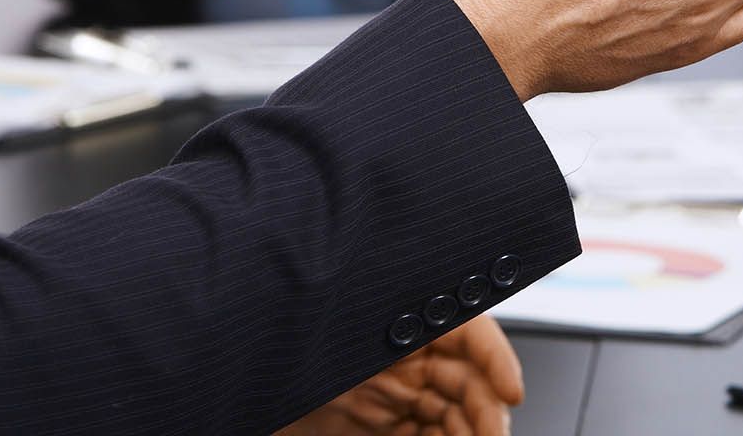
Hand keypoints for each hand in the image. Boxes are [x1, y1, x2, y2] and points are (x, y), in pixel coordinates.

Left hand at [275, 315, 521, 435]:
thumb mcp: (334, 329)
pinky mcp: (378, 426)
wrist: (230, 380)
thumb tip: (451, 344)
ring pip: (451, 417)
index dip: (497, 358)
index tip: (512, 392)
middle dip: (487, 413)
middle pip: (465, 382)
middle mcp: (401, 355)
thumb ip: (396, 329)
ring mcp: (391, 395)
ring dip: (470, 433)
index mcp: (398, 317)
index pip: (466, 329)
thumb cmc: (275, 342)